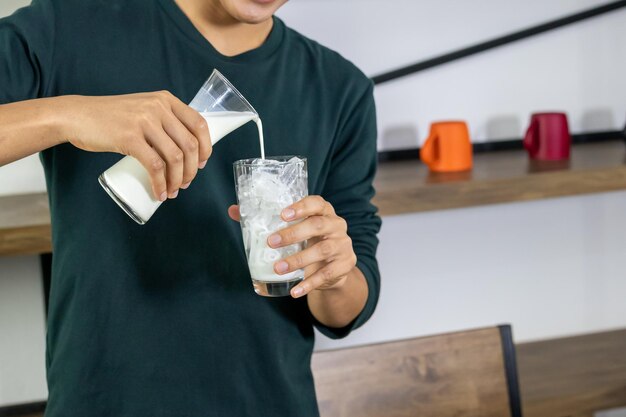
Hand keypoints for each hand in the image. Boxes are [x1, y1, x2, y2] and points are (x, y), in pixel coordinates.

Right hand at [58, 92, 211, 200]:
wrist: (77, 116)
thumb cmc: (111, 117)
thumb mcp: (143, 108)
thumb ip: (163, 120)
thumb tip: (185, 148)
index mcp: (166, 100)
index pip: (199, 124)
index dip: (206, 147)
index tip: (201, 164)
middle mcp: (158, 107)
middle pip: (189, 144)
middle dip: (192, 170)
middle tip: (185, 183)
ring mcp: (144, 122)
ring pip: (174, 157)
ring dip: (177, 180)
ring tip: (172, 191)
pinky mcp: (129, 138)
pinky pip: (155, 166)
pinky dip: (160, 183)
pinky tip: (159, 192)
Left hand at [228, 196, 356, 297]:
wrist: (335, 266)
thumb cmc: (309, 239)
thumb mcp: (294, 228)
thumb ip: (266, 219)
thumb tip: (233, 211)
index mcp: (324, 211)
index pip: (316, 203)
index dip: (301, 207)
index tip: (283, 214)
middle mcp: (336, 225)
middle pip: (318, 226)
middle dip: (294, 233)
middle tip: (271, 242)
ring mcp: (342, 246)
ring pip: (322, 251)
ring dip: (298, 260)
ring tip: (278, 268)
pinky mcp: (344, 266)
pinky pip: (327, 275)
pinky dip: (310, 283)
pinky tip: (295, 291)